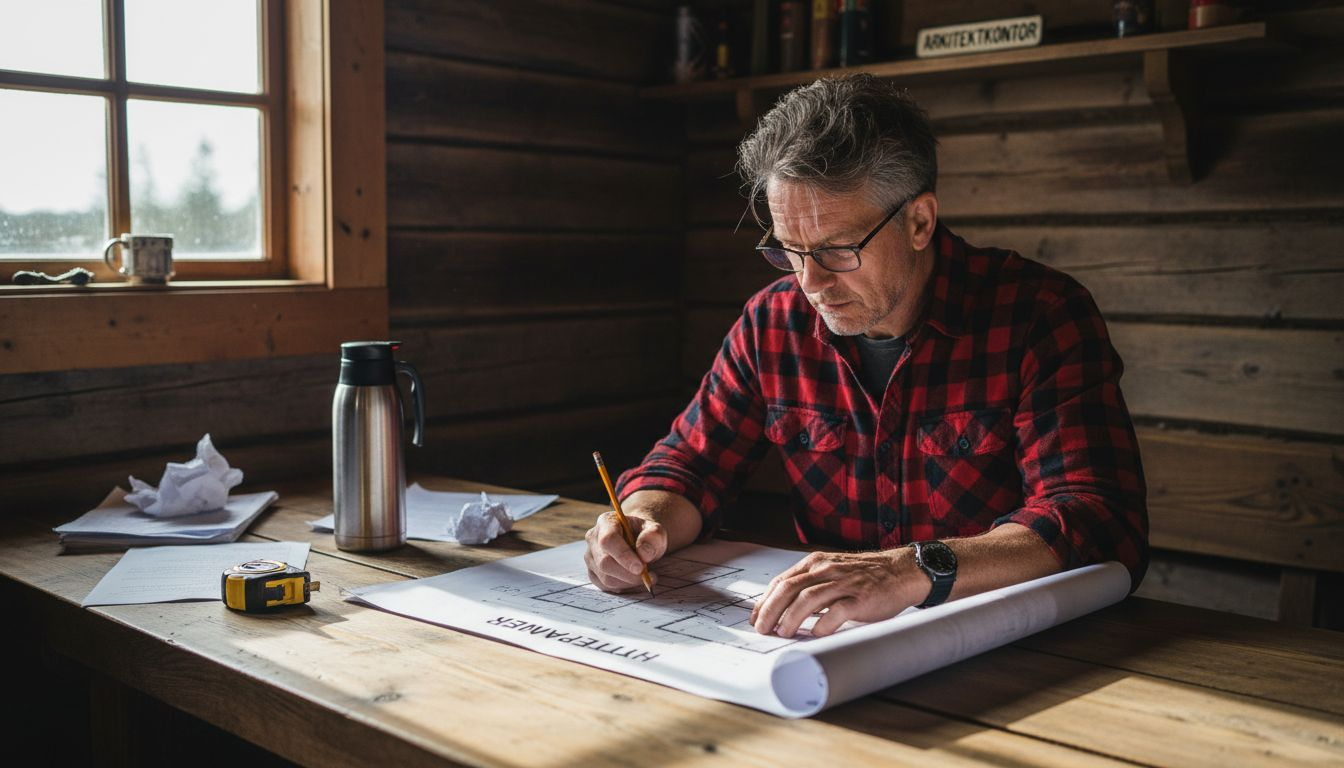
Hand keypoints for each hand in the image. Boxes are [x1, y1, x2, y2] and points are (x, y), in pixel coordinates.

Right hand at [584, 512, 665, 592]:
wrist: (638, 540)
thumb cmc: (646, 535)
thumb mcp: (655, 531)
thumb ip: (653, 537)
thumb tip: (644, 554)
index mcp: (606, 522)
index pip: (608, 540)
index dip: (623, 555)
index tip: (640, 568)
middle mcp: (593, 538)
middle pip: (604, 562)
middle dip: (628, 574)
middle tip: (649, 576)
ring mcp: (590, 556)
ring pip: (605, 577)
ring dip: (628, 582)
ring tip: (646, 577)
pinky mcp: (593, 572)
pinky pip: (605, 586)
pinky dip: (623, 587)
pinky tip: (634, 580)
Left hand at [749, 550, 924, 637]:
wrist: (899, 572)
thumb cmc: (863, 576)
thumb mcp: (830, 572)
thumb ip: (809, 585)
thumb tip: (782, 610)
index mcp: (815, 563)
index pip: (781, 581)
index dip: (765, 601)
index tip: (756, 618)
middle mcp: (826, 570)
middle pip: (789, 588)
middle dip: (771, 610)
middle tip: (763, 629)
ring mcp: (844, 583)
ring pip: (809, 598)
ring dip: (791, 618)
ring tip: (783, 633)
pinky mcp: (861, 598)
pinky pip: (838, 610)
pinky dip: (824, 623)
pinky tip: (816, 633)